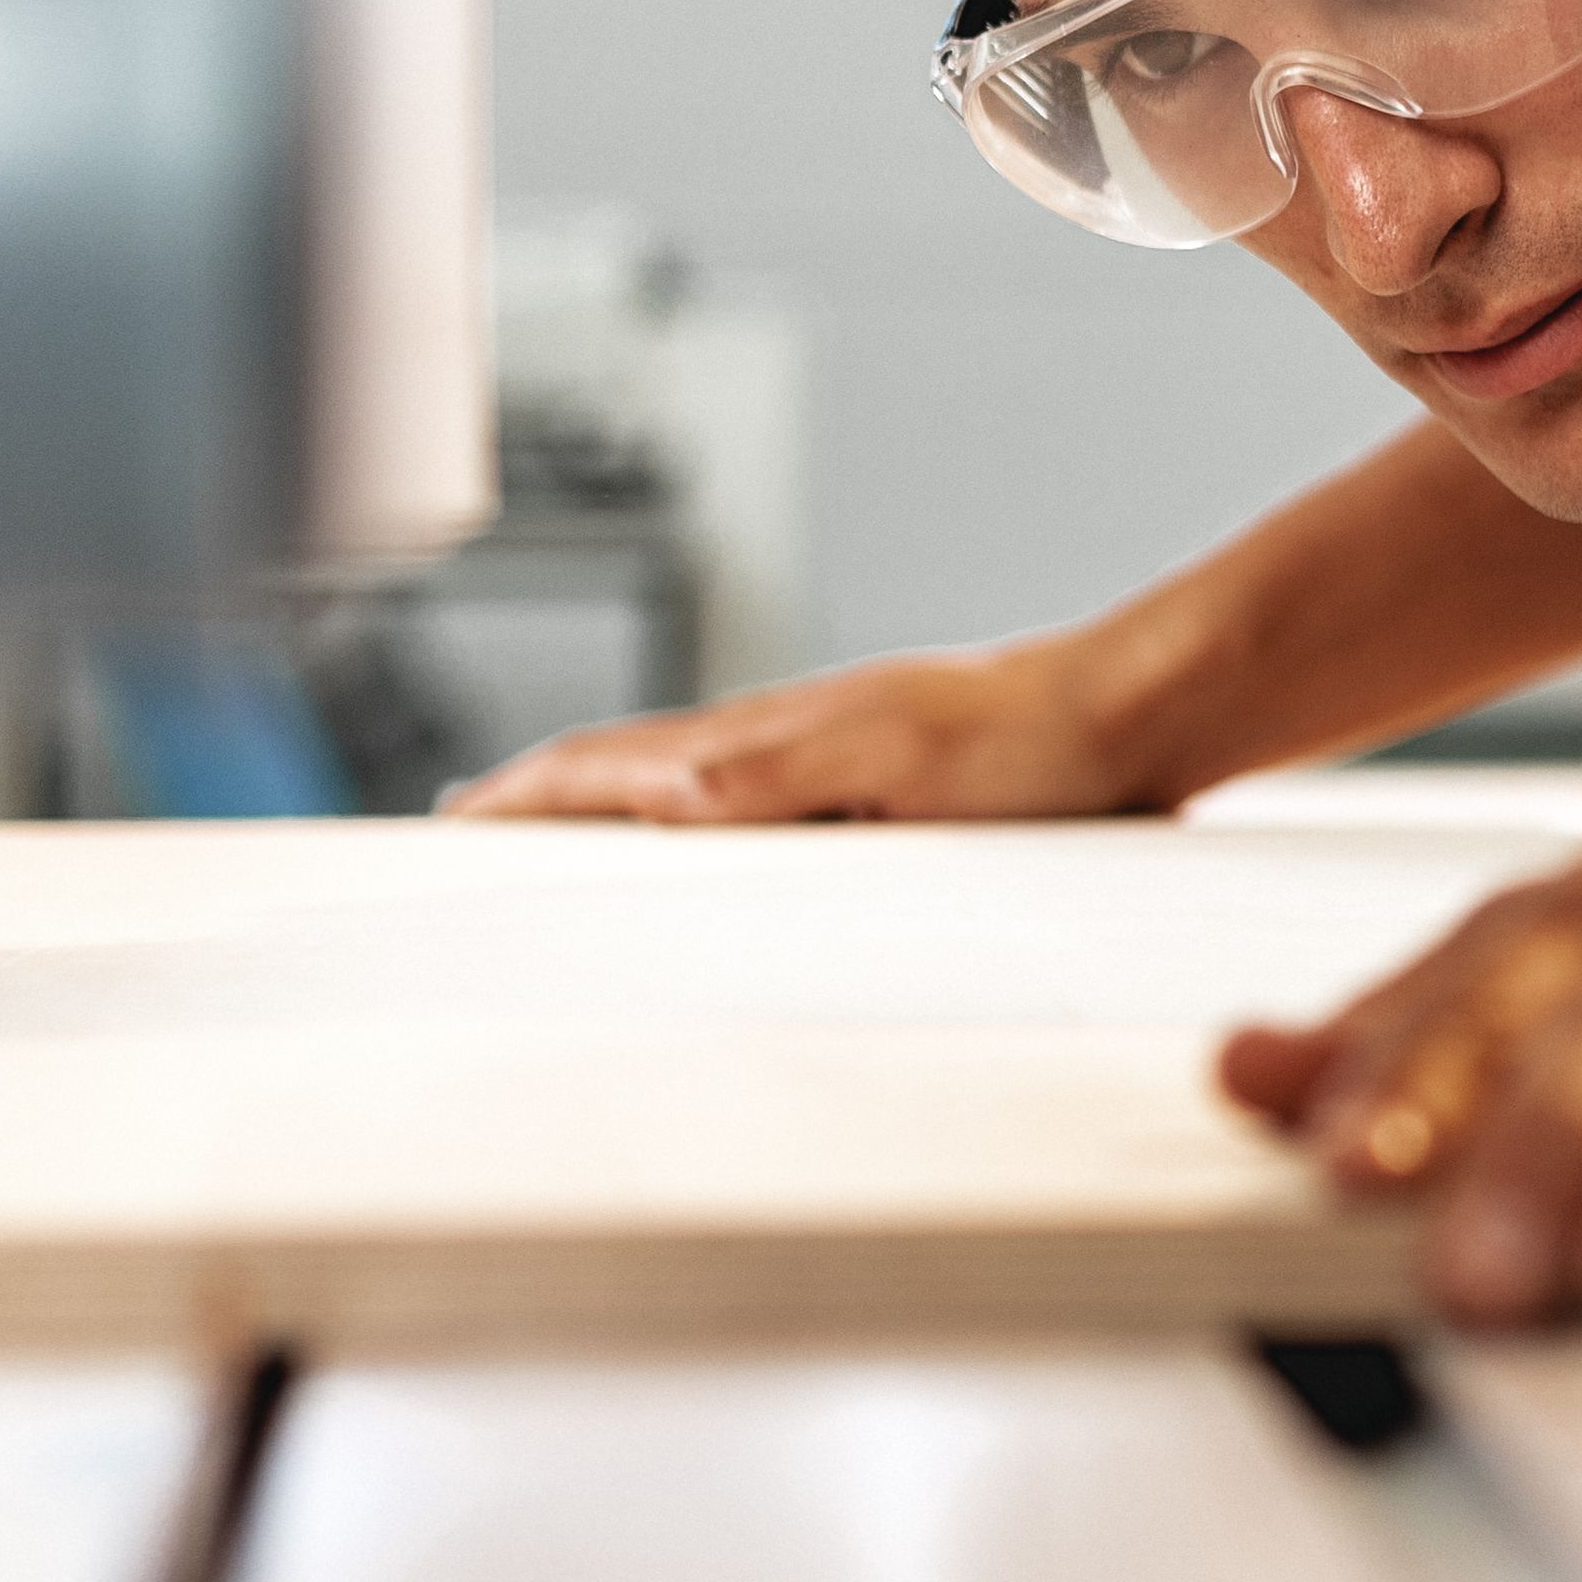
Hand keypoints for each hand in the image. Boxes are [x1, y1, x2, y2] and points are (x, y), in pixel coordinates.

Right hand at [442, 640, 1138, 823]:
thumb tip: (661, 793)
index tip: (442, 832)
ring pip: (682, 794)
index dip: (516, 799)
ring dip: (606, 822)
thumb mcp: (902, 763)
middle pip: (623, 775)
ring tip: (552, 866)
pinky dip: (695, 840)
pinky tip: (708, 866)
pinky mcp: (876, 793)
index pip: (602, 765)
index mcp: (765, 738)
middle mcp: (782, 746)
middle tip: (463, 854)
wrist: (1138, 714)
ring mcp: (826, 764)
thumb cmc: (1039, 738)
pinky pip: (753, 817)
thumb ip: (781, 775)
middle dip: (534, 812)